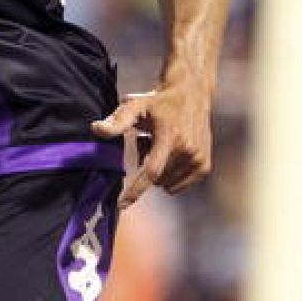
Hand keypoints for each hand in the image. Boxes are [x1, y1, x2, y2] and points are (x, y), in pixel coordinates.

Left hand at [91, 85, 212, 208]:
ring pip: (166, 183)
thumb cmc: (157, 102)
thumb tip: (96, 130)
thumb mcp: (133, 105)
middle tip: (145, 142)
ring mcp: (199, 160)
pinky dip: (169, 174)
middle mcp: (188, 151)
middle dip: (144, 166)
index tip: (122, 205)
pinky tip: (171, 152)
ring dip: (157, 171)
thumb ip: (116, 121)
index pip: (151, 171)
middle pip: (155, 178)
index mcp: (169, 137)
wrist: (191, 95)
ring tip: (159, 146)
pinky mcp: (205, 167)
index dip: (135, 189)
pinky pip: (178, 185)